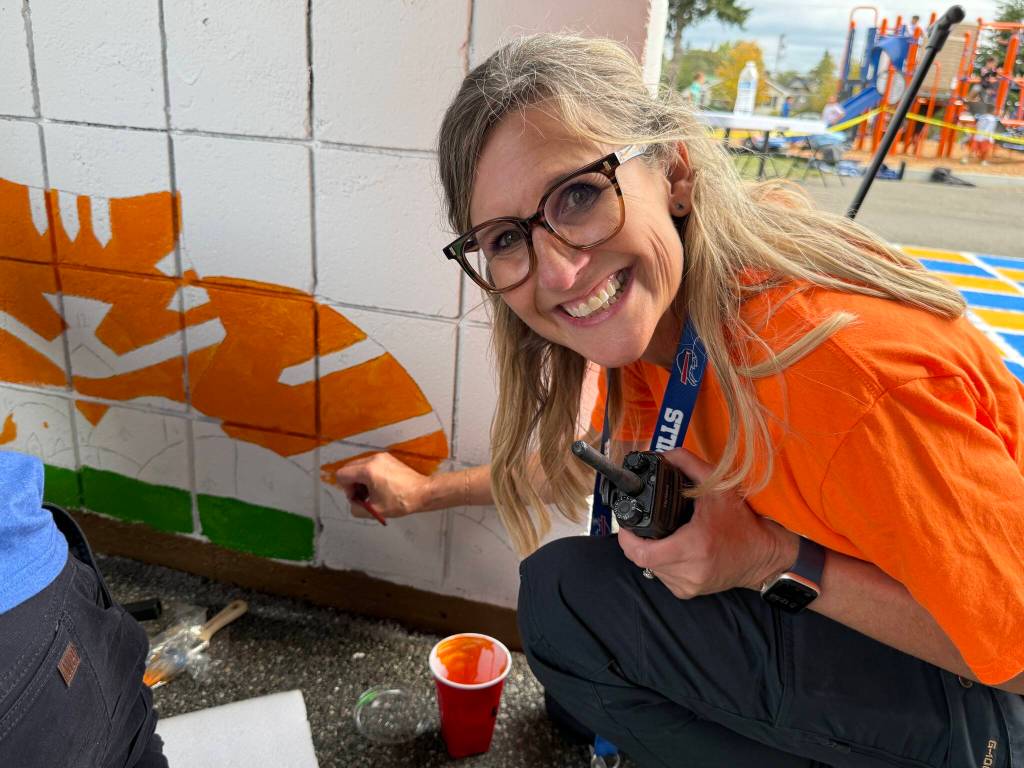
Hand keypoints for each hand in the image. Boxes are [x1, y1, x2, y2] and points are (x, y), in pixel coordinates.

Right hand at [326, 453, 430, 519]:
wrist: (422, 492)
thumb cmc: (403, 499)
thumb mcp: (375, 511)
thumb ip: (357, 509)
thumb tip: (354, 505)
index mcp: (368, 470)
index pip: (342, 475)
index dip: (346, 489)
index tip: (356, 497)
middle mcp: (374, 460)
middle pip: (349, 469)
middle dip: (352, 484)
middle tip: (363, 496)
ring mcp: (381, 457)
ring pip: (359, 466)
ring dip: (361, 480)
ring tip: (372, 492)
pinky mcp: (387, 459)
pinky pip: (370, 465)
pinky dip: (369, 475)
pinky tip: (379, 487)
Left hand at [617, 449, 798, 598]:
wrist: (763, 554)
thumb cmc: (742, 522)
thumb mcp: (717, 487)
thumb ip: (688, 464)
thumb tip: (662, 456)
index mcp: (694, 546)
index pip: (642, 552)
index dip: (627, 539)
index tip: (627, 525)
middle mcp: (690, 571)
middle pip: (644, 558)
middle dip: (639, 541)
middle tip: (646, 526)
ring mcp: (689, 585)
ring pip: (652, 568)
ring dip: (651, 552)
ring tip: (665, 535)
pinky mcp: (689, 592)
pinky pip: (663, 576)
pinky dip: (663, 563)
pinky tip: (675, 550)